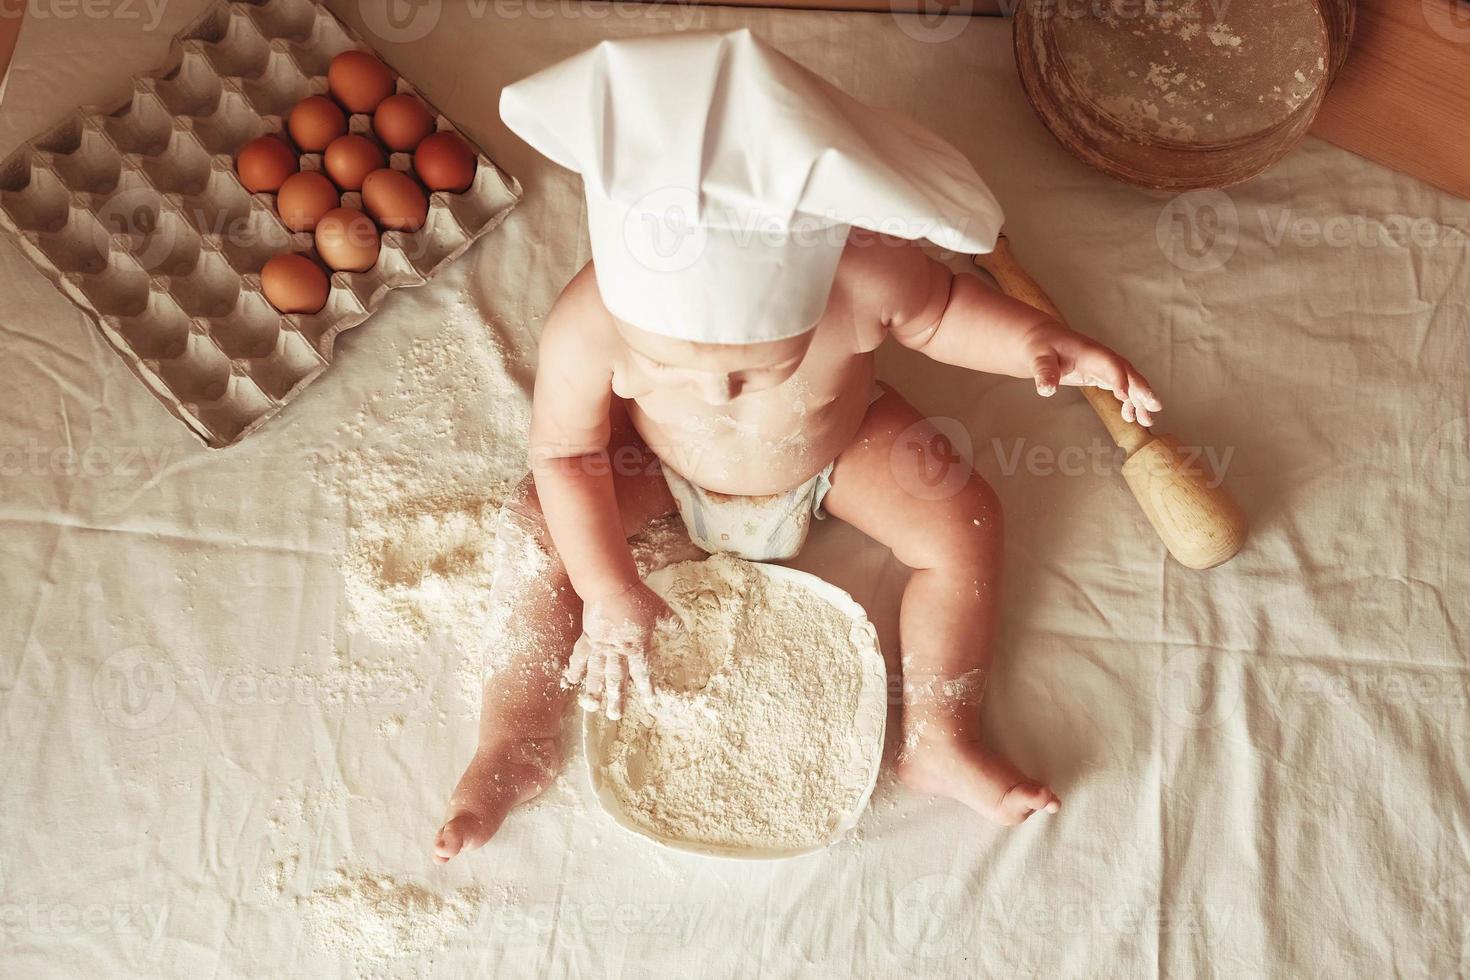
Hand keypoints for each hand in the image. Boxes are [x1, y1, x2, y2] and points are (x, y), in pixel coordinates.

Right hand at [564, 581, 678, 719]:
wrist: (611, 586)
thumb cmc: (637, 597)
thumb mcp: (661, 610)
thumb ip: (671, 624)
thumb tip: (683, 633)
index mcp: (636, 647)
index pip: (642, 673)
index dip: (646, 688)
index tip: (650, 703)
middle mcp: (617, 651)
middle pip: (616, 679)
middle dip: (616, 699)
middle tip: (614, 716)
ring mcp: (600, 646)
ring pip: (596, 672)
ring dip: (593, 690)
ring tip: (590, 707)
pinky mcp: (588, 637)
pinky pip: (580, 656)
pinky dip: (574, 668)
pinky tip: (569, 680)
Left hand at [1023, 322, 1162, 425]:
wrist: (1042, 340)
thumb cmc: (1041, 347)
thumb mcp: (1038, 358)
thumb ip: (1044, 372)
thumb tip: (1046, 390)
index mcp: (1089, 351)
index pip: (1109, 363)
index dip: (1118, 377)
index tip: (1123, 395)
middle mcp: (1102, 358)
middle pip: (1127, 372)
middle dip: (1141, 388)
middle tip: (1154, 406)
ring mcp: (1105, 366)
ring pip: (1129, 381)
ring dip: (1140, 400)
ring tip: (1147, 421)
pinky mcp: (1103, 375)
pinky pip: (1122, 387)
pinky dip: (1129, 401)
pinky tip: (1131, 417)